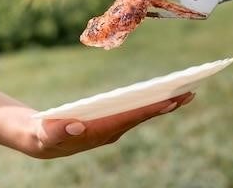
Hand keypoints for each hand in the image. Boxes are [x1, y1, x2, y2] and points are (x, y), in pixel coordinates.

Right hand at [20, 92, 194, 158]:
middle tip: (191, 92)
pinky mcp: (111, 123)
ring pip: (143, 114)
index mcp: (100, 131)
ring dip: (164, 103)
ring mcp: (113, 128)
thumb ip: (57, 131)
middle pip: (144, 116)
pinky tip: (164, 96)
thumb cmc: (43, 135)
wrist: (41, 141)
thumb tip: (75, 124)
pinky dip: (151, 103)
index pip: (132, 118)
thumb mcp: (45, 134)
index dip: (153, 108)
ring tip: (185, 92)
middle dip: (168, 104)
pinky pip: (136, 112)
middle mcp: (112, 131)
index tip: (172, 100)